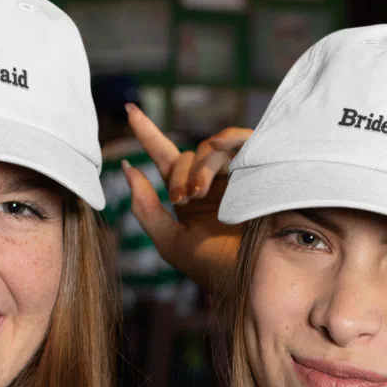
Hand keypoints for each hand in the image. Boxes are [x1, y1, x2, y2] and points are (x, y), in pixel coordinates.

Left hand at [122, 102, 248, 291]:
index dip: (148, 134)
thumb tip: (127, 167)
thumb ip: (145, 207)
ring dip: (199, 168)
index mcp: (191, 196)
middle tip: (183, 199)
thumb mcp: (169, 240)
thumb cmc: (213, 265)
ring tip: (200, 194)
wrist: (255, 274)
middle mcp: (213, 181)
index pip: (166, 159)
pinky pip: (238, 139)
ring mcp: (236, 172)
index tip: (130, 111)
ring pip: (209, 148)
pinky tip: (218, 155)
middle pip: (187, 155)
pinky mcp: (259, 167)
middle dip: (179, 175)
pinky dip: (225, 141)